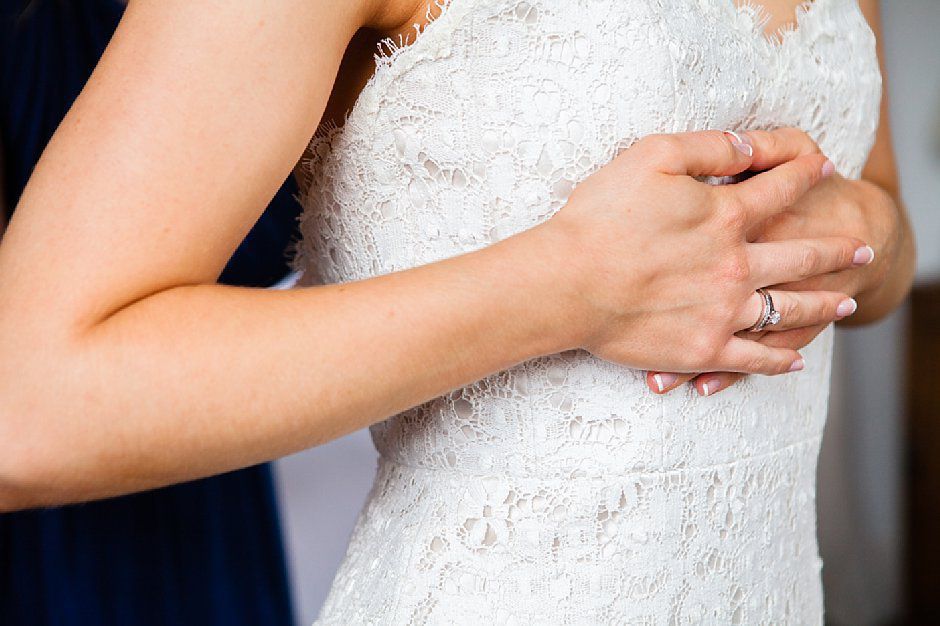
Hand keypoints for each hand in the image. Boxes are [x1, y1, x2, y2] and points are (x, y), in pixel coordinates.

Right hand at [542, 128, 870, 374]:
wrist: (567, 285)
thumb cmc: (600, 217)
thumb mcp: (652, 155)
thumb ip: (708, 147)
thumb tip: (749, 146)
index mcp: (726, 217)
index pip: (781, 189)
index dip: (806, 173)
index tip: (825, 166)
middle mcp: (737, 266)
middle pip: (802, 256)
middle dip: (837, 249)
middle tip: (861, 247)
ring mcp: (724, 312)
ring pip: (789, 310)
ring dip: (822, 305)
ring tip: (843, 304)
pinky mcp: (703, 350)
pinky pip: (753, 358)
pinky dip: (777, 361)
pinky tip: (793, 360)